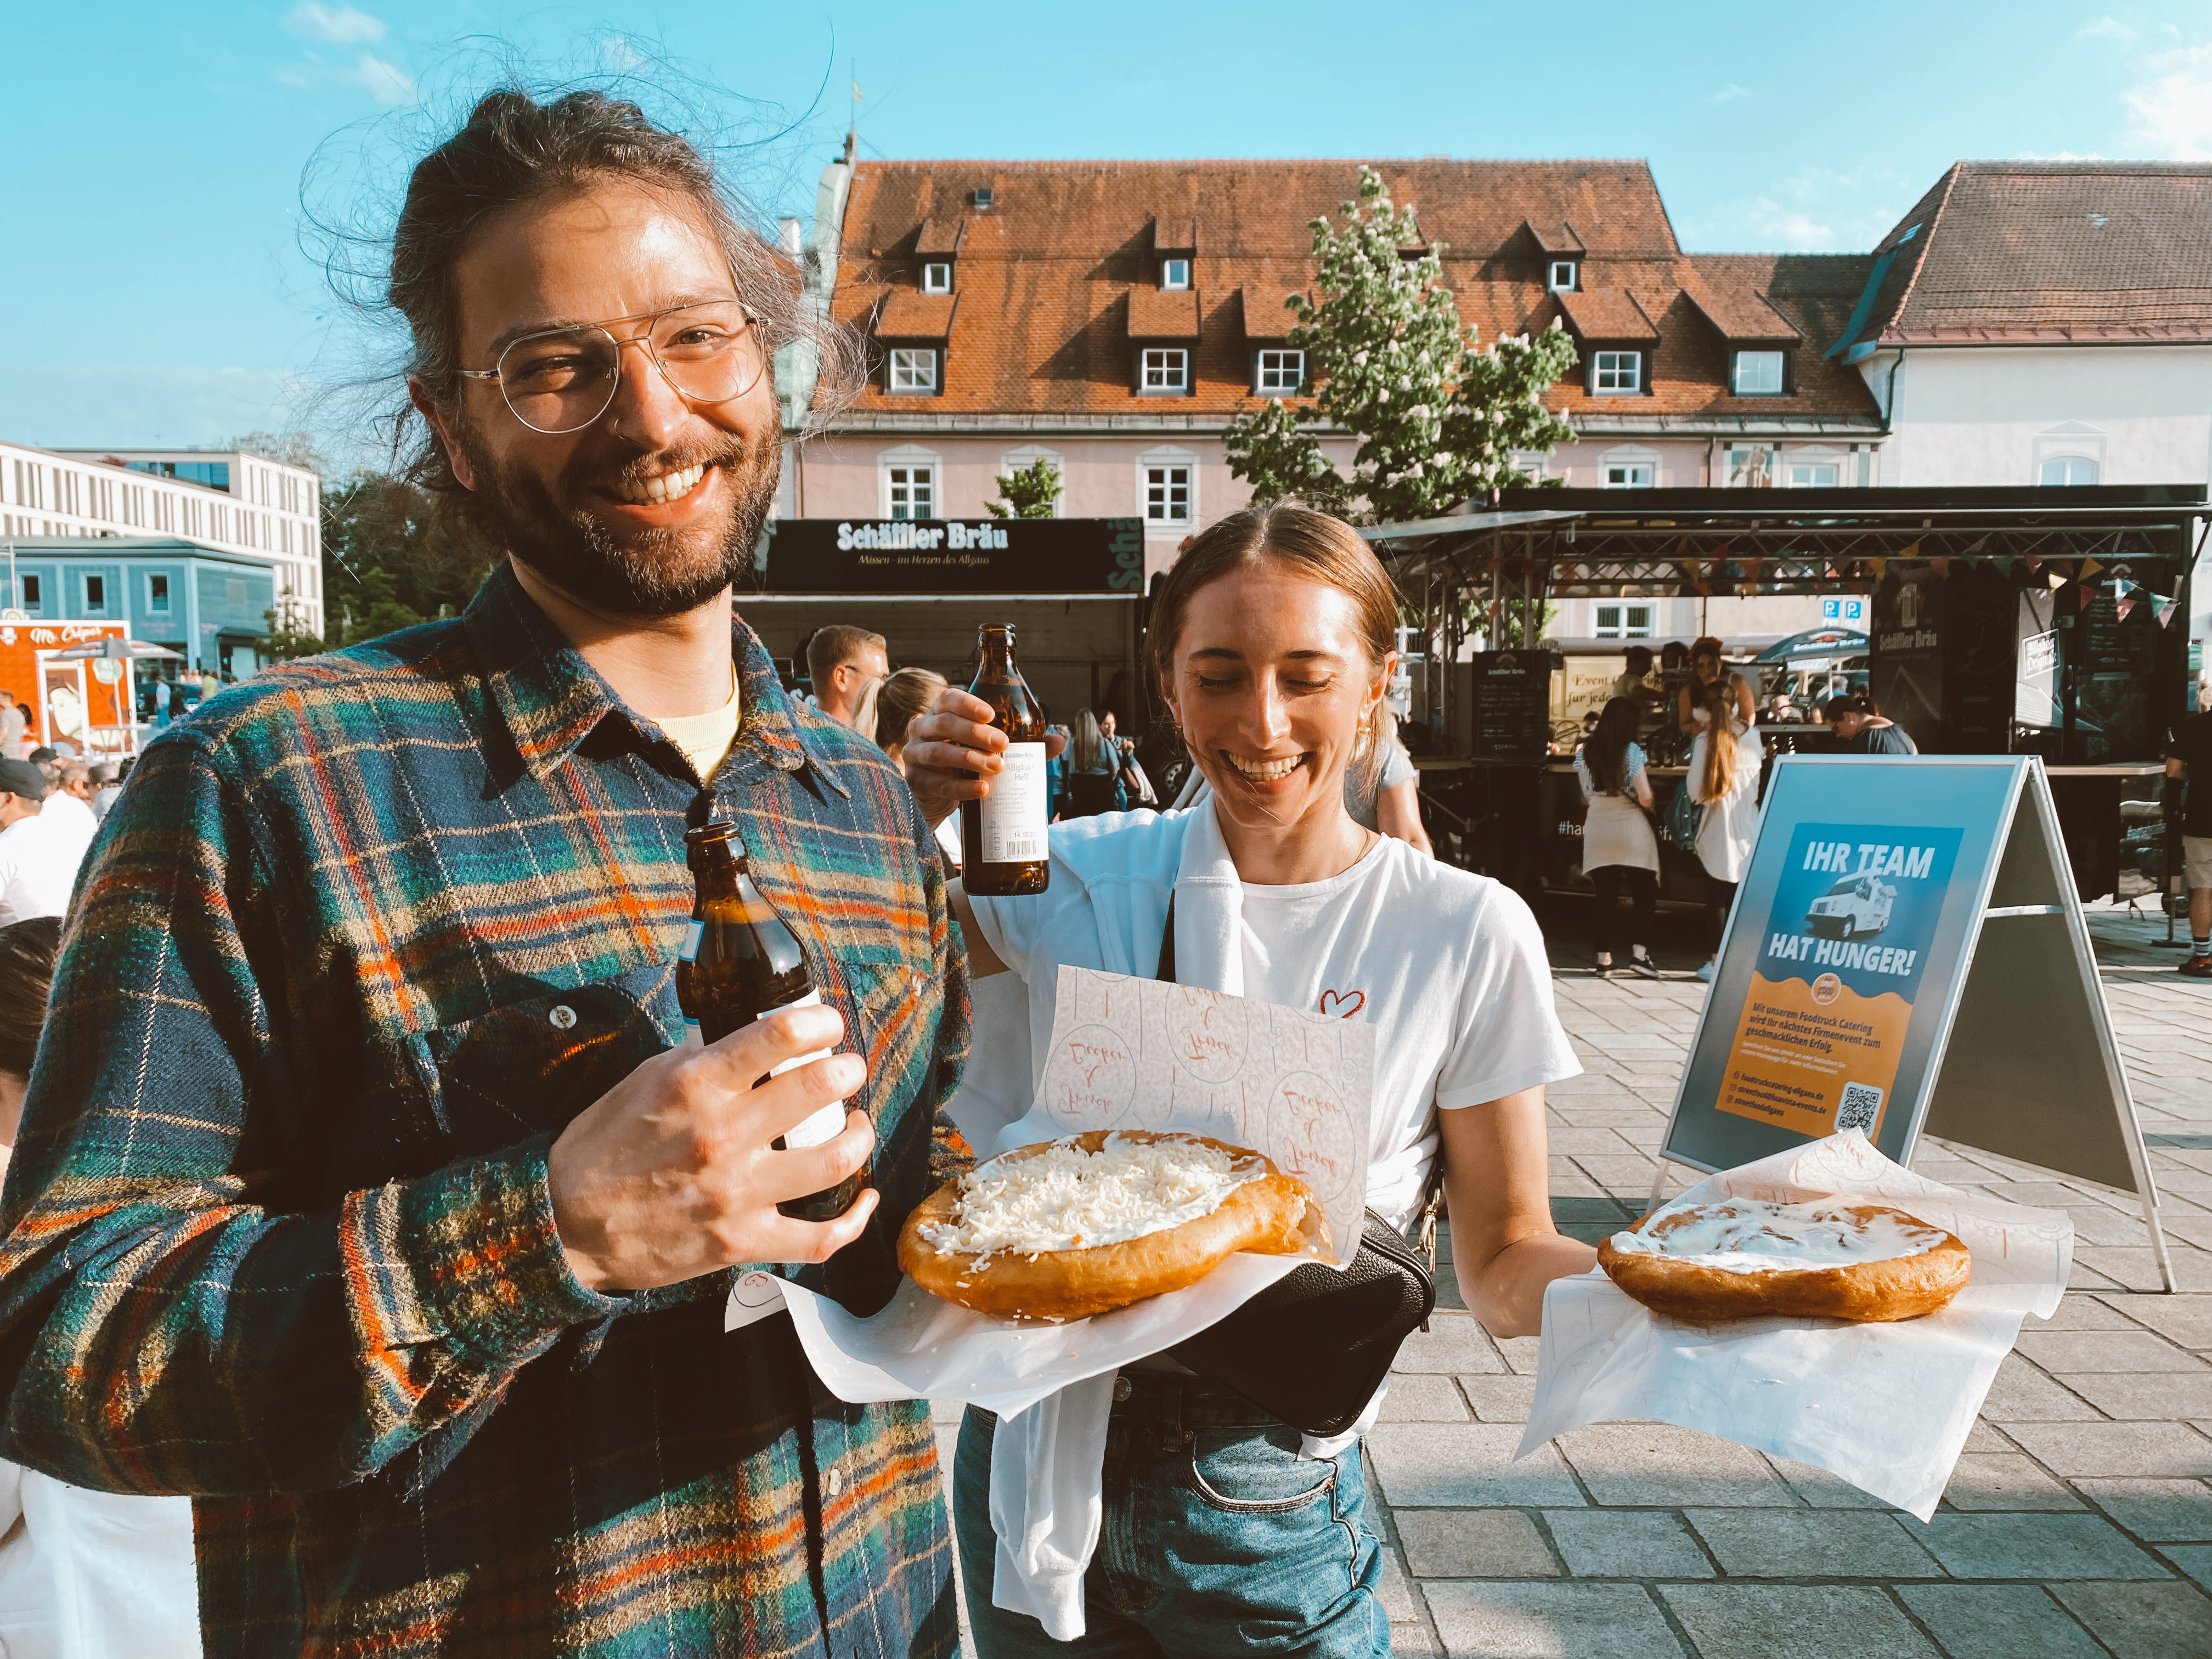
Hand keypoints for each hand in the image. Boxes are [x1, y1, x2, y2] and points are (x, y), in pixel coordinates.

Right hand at [546, 1002, 877, 1291]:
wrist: (565, 1226)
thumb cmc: (603, 1147)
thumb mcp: (644, 1079)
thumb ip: (702, 1060)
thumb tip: (753, 1043)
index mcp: (695, 1085)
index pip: (780, 1035)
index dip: (821, 1023)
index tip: (828, 1026)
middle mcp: (721, 1136)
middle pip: (819, 1090)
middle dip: (847, 1071)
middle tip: (846, 1070)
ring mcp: (736, 1194)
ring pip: (833, 1160)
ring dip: (859, 1135)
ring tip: (855, 1124)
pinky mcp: (741, 1242)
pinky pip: (818, 1238)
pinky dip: (854, 1220)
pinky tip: (864, 1198)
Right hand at [899, 687, 1066, 826]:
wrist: (936, 797)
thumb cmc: (965, 764)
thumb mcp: (987, 750)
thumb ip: (1023, 745)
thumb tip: (1059, 741)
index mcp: (940, 713)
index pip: (948, 698)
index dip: (968, 704)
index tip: (992, 714)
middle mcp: (922, 730)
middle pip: (945, 724)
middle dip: (975, 733)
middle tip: (1003, 744)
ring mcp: (914, 756)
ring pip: (938, 752)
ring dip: (970, 759)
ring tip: (997, 767)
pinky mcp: (915, 782)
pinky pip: (936, 783)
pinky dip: (961, 787)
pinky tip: (981, 790)